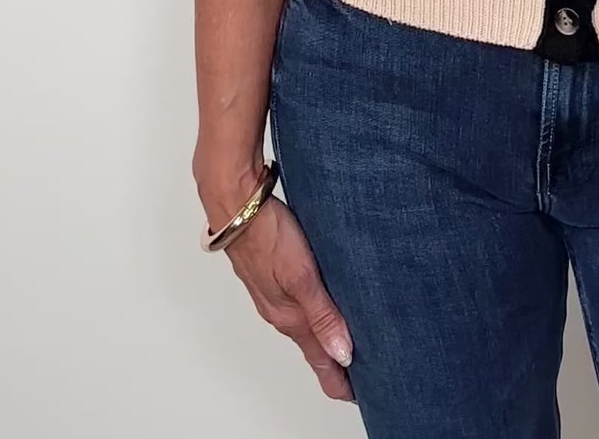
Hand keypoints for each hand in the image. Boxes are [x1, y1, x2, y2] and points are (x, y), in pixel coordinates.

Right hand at [222, 196, 355, 402]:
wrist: (236, 205)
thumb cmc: (266, 235)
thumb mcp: (303, 277)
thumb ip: (323, 315)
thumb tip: (342, 354)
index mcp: (290, 317)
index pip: (319, 360)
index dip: (340, 379)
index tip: (359, 393)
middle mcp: (281, 311)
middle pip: (313, 347)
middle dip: (336, 362)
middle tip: (362, 372)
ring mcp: (275, 294)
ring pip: (306, 325)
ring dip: (326, 337)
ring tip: (347, 343)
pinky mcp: (273, 275)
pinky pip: (299, 303)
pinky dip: (316, 314)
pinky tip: (325, 305)